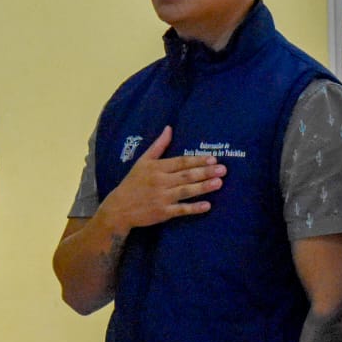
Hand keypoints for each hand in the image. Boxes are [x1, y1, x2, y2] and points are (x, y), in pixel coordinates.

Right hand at [100, 126, 224, 233]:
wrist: (119, 208)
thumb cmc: (133, 183)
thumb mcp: (142, 161)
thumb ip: (158, 146)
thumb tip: (169, 128)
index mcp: (157, 168)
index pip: (181, 162)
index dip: (197, 160)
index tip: (213, 158)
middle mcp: (160, 181)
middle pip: (186, 175)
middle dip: (205, 172)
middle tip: (223, 169)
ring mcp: (162, 198)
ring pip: (186, 191)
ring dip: (203, 187)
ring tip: (219, 182)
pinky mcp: (163, 213)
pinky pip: (181, 210)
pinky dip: (194, 208)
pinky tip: (207, 205)